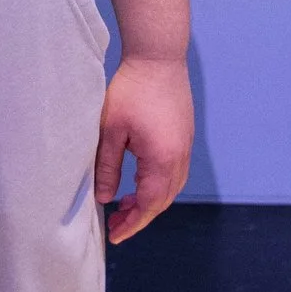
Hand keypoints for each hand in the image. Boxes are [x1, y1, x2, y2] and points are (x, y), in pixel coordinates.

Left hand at [94, 52, 193, 243]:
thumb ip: (107, 167)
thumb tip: (105, 198)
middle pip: (163, 200)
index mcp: (162, 160)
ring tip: (126, 204)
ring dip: (150, 200)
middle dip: (140, 215)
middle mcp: (179, 157)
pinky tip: (139, 179)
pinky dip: (158, 183)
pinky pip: (174, 171)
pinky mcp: (184, 135)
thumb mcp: (111, 131)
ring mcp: (185, 145)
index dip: (133, 223)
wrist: (158, 56)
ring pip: (171, 187)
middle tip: (117, 222)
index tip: (116, 235)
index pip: (149, 205)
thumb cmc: (132, 89)